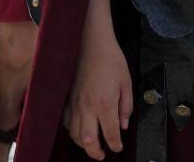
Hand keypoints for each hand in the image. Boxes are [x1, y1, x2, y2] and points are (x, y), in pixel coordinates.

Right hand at [64, 31, 131, 159]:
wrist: (90, 43)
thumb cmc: (111, 60)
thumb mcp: (126, 82)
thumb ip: (126, 107)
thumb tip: (124, 125)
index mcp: (105, 104)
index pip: (110, 133)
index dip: (115, 145)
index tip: (117, 148)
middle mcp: (88, 108)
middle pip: (88, 141)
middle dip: (95, 152)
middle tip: (102, 155)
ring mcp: (74, 104)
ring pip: (75, 134)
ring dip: (84, 144)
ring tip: (92, 146)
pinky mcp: (67, 99)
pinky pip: (67, 123)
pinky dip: (73, 131)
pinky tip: (80, 131)